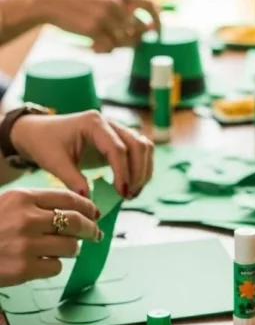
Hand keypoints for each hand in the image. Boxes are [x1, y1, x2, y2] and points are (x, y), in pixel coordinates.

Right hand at [0, 188, 100, 287]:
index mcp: (22, 197)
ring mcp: (27, 244)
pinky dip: (53, 265)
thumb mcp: (7, 204)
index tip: (95, 213)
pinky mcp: (25, 268)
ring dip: (71, 249)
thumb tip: (74, 210)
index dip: (87, 206)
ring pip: (70, 246)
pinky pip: (56, 266)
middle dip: (91, 229)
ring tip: (61, 249)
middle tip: (95, 234)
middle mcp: (27, 218)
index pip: (68, 198)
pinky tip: (41, 263)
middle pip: (76, 222)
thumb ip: (36, 204)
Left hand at [11, 111, 153, 199]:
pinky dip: (141, 169)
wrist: (40, 133)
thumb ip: (73, 181)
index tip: (122, 194)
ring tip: (131, 193)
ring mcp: (117, 130)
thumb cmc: (45, 144)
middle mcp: (109, 123)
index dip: (123, 173)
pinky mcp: (119, 140)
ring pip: (144, 147)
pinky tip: (130, 187)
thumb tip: (90, 202)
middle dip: (139, 173)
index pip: (118, 148)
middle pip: (138, 145)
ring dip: (143, 171)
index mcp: (93, 123)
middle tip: (128, 196)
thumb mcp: (55, 163)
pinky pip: (140, 152)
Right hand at [40, 0, 160, 52]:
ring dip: (118, 46)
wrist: (51, 1)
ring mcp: (105, 16)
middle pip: (139, 30)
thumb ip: (125, 7)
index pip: (150, 6)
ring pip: (126, 42)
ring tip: (104, 42)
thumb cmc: (80, 1)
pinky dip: (105, 50)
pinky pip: (110, 48)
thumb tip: (148, 28)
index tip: (157, 33)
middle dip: (134, 40)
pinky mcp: (94, 29)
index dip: (158, 22)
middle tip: (120, 41)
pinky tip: (94, 46)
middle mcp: (115, 2)